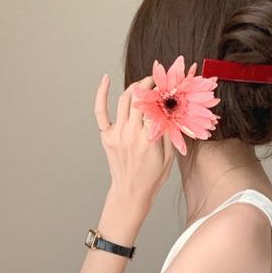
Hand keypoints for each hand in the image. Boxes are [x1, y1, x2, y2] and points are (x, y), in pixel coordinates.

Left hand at [94, 76, 172, 229]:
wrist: (130, 193)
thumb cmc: (152, 177)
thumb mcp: (169, 156)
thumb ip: (169, 131)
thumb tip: (170, 108)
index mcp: (148, 139)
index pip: (155, 106)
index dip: (161, 94)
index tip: (166, 89)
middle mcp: (131, 134)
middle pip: (139, 98)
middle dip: (148, 85)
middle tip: (155, 82)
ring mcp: (117, 134)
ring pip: (124, 99)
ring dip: (134, 87)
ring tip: (142, 86)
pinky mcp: (107, 136)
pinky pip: (100, 111)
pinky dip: (101, 93)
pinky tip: (105, 79)